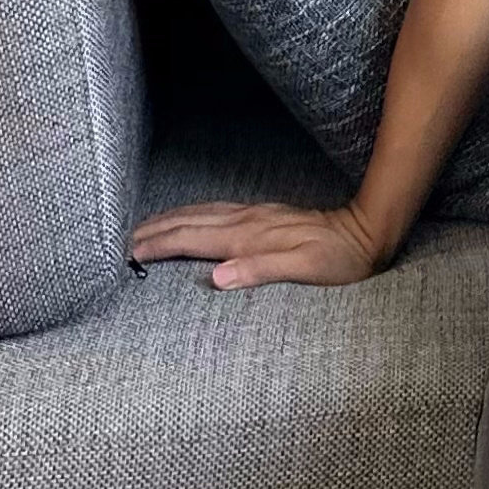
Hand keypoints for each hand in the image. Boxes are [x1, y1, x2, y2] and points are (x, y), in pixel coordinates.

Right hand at [128, 196, 390, 291]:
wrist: (364, 231)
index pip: (192, 239)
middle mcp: (246, 221)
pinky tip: (190, 218)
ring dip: (170, 219)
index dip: (160, 246)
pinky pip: (215, 211)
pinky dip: (192, 214)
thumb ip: (259, 271)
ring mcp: (254, 214)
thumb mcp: (303, 269)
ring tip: (146, 227)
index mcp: (248, 237)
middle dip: (155, 230)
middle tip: (124, 240)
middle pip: (189, 221)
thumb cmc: (337, 258)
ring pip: (200, 213)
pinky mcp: (263, 215)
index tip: (132, 254)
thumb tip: (217, 277)